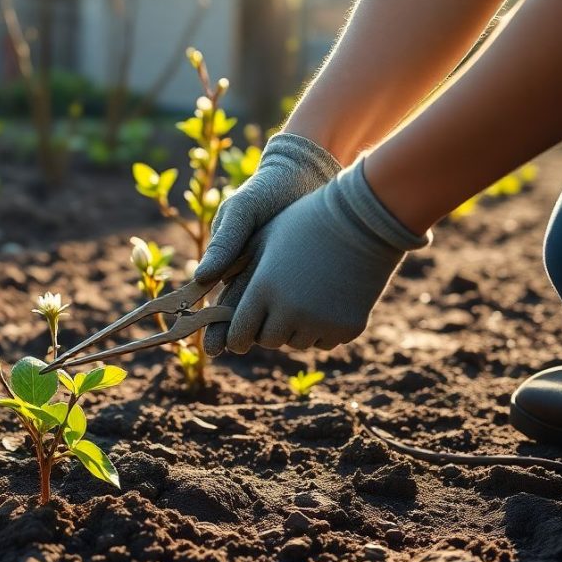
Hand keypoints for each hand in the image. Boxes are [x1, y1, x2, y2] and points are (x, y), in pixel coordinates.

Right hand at [195, 133, 339, 354]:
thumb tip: (201, 278)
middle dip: (237, 335)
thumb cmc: (267, 190)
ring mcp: (279, 279)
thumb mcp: (243, 211)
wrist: (306, 174)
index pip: (218, 303)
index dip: (213, 327)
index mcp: (231, 265)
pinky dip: (299, 314)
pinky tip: (306, 326)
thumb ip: (225, 242)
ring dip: (270, 327)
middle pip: (242, 316)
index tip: (214, 346)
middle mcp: (253, 277)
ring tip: (272, 340)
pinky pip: (299, 302)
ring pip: (270, 312)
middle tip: (237, 349)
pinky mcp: (305, 277)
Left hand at [219, 160, 430, 352]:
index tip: (238, 334)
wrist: (364, 218)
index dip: (236, 337)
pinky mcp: (347, 328)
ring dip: (295, 328)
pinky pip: (325, 341)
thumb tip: (197, 282)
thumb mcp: (260, 237)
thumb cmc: (304, 221)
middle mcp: (289, 312)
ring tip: (303, 298)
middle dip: (266, 328)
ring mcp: (321, 322)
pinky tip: (326, 300)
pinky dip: (322, 328)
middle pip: (267, 341)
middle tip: (275, 308)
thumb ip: (228, 265)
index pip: (239, 334)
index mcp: (263, 289)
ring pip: (296, 343)